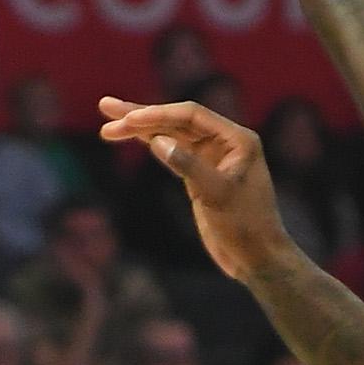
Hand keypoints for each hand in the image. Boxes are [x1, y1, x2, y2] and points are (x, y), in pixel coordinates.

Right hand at [96, 101, 289, 285]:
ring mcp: (210, 158)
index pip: (190, 116)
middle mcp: (224, 142)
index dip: (157, 115)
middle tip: (106, 107)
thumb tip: (158, 141)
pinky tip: (131, 139)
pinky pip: (171, 153)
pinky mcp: (199, 176)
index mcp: (236, 139)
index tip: (127, 119)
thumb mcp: (218, 195)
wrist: (257, 257)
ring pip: (170, 136)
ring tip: (108, 127)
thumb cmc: (246, 226)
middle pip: (176, 120)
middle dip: (141, 115)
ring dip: (140, 130)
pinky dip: (150, 146)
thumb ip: (189, 165)